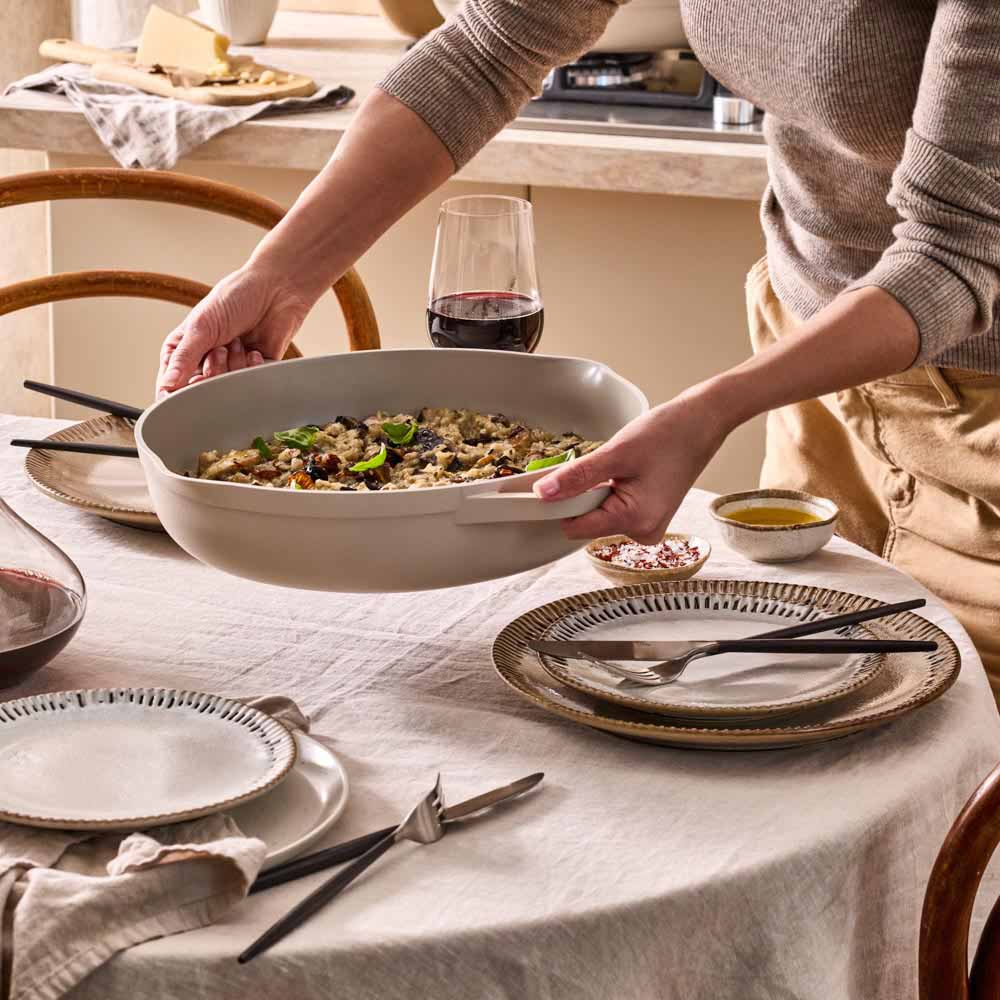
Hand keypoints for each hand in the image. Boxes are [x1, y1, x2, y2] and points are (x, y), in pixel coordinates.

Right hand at [156, 264, 315, 396]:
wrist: (277, 290)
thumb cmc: (236, 297)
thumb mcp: (202, 326)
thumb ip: (184, 358)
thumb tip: (166, 385)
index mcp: (183, 349)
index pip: (171, 383)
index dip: (180, 389)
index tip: (193, 382)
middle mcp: (205, 361)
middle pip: (201, 390)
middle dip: (213, 370)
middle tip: (220, 349)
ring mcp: (230, 367)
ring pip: (226, 387)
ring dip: (234, 364)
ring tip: (238, 342)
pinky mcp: (254, 371)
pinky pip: (249, 383)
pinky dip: (252, 367)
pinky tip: (254, 349)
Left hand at [533, 385, 731, 542]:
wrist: (701, 423)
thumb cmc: (669, 434)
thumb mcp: (616, 453)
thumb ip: (577, 476)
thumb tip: (544, 493)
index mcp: (636, 521)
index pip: (575, 528)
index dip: (557, 506)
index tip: (549, 484)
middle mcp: (642, 532)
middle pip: (586, 522)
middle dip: (581, 495)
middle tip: (598, 466)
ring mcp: (646, 526)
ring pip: (598, 515)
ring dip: (596, 491)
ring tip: (618, 467)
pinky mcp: (646, 516)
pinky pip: (612, 509)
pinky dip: (608, 491)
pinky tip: (623, 473)